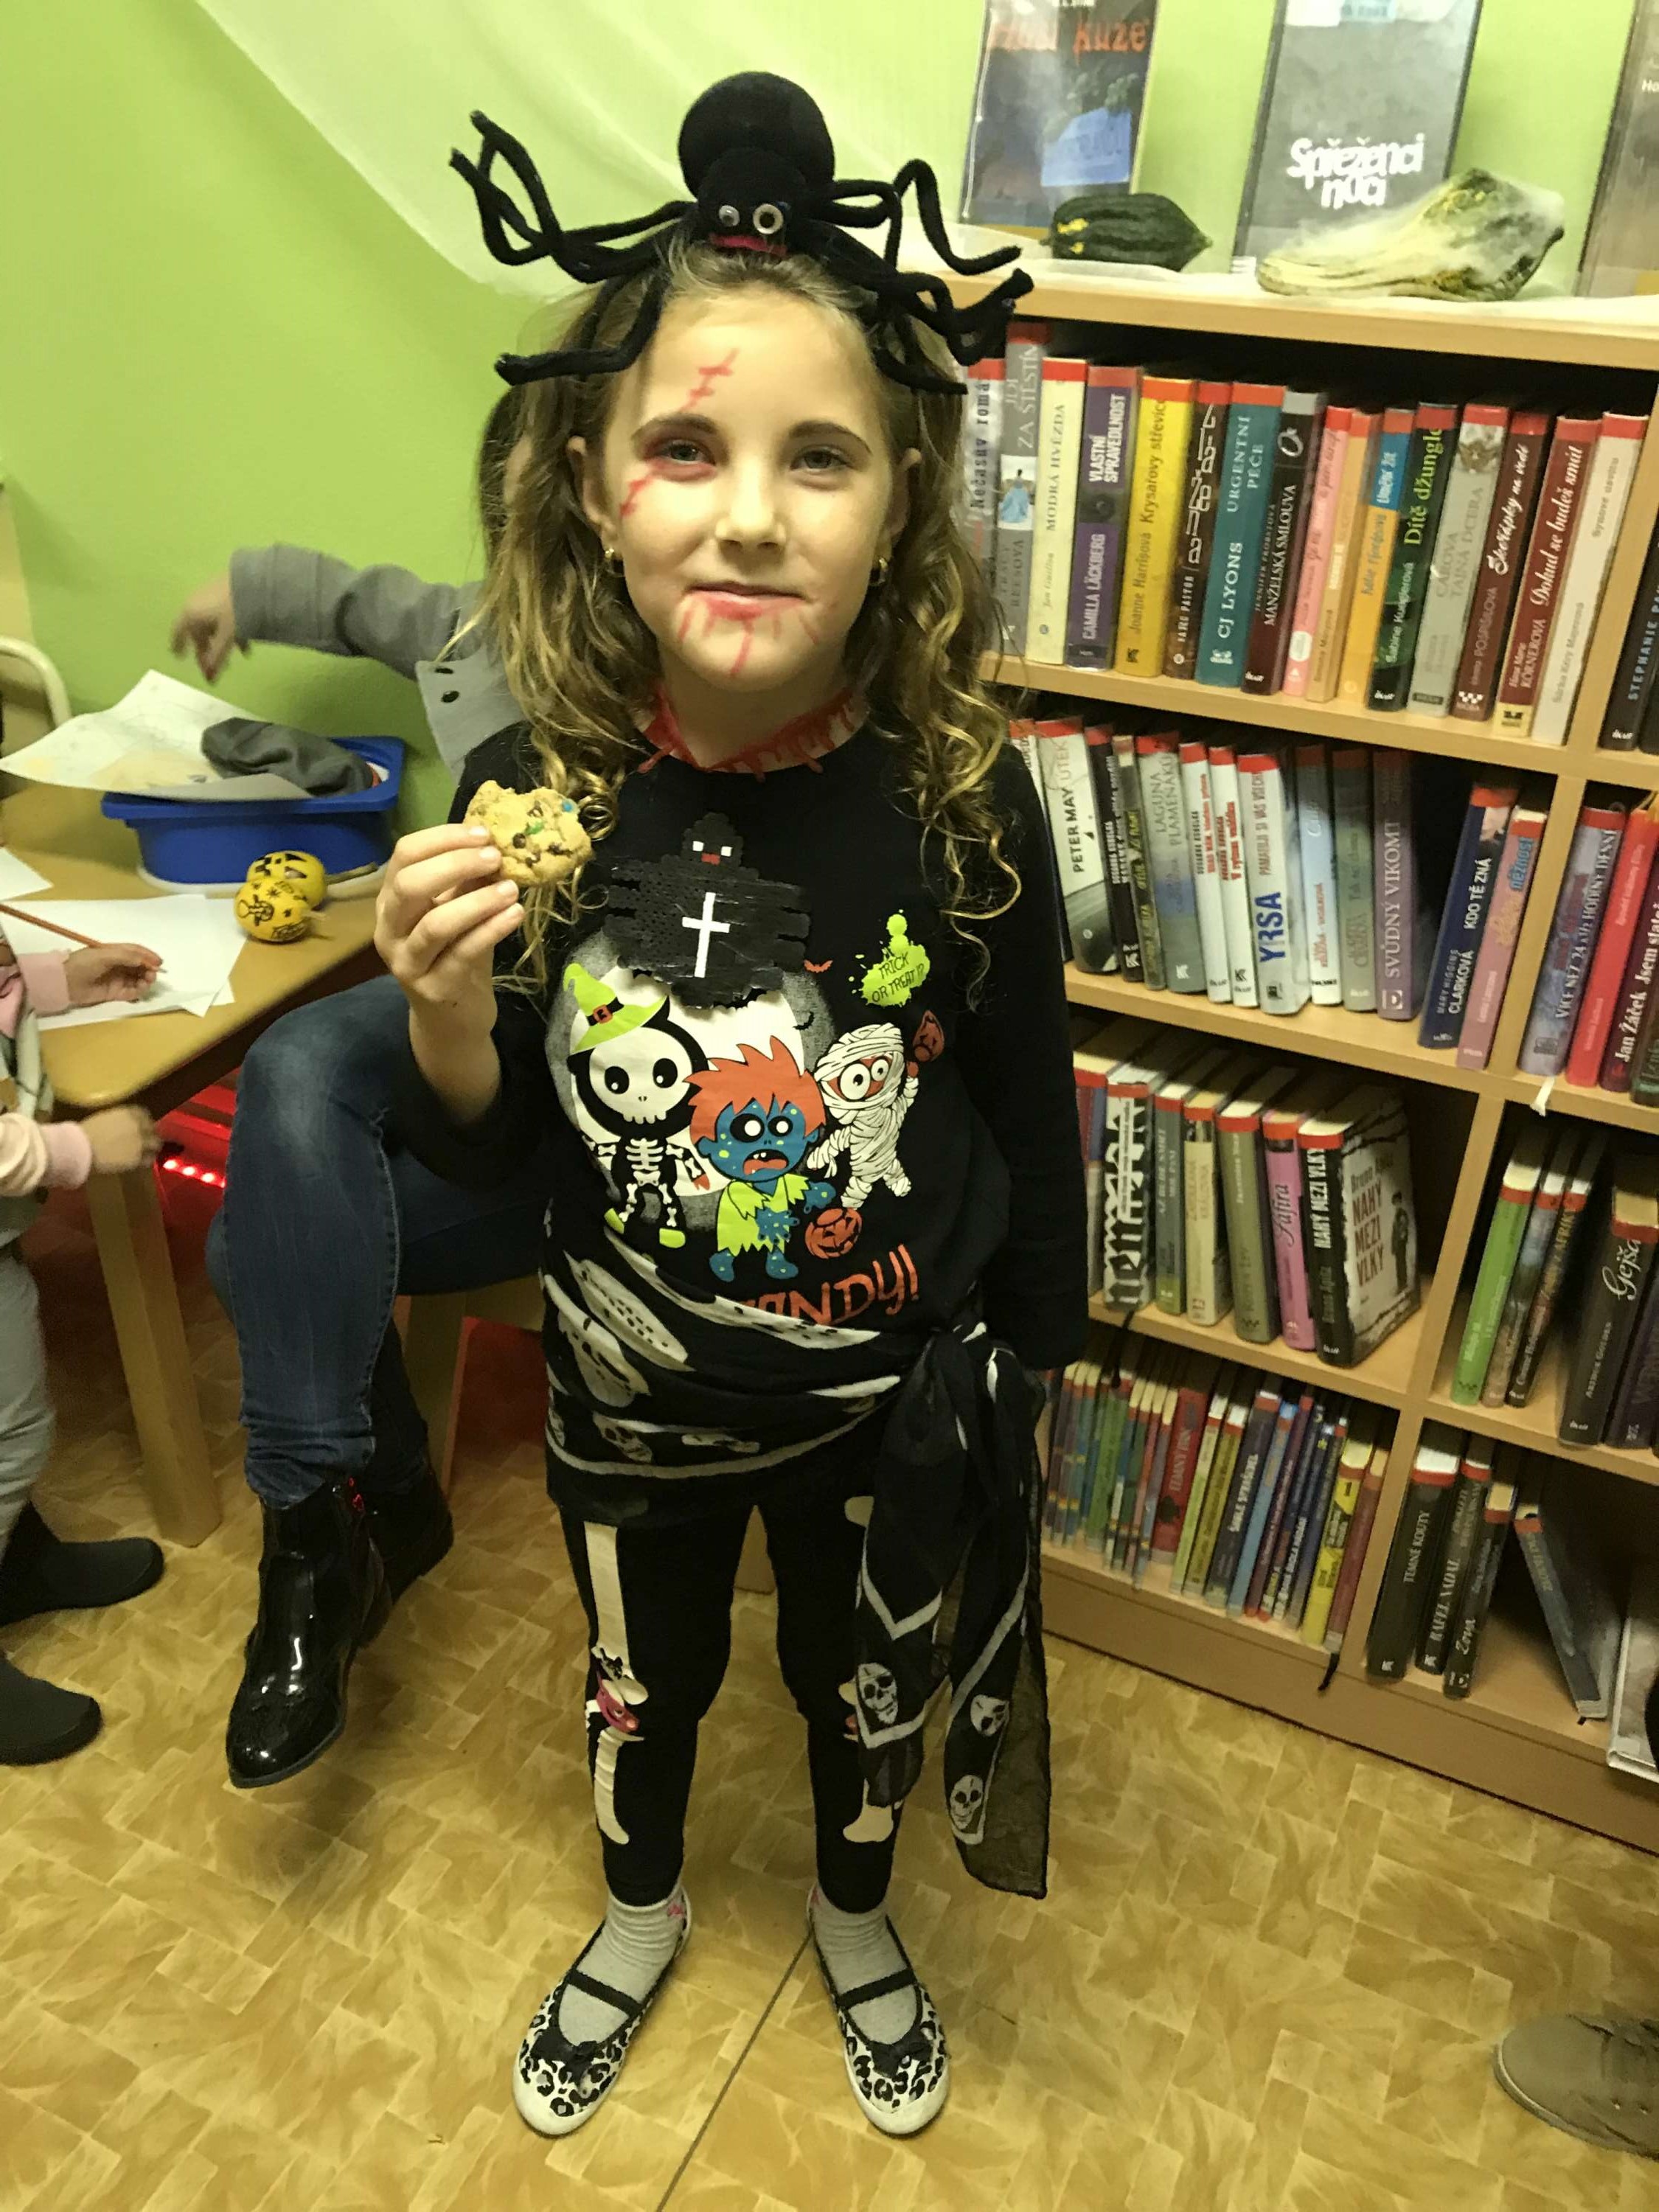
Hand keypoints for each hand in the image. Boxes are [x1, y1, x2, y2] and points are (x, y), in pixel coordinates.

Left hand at [63, 943, 161, 1007]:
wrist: (65, 982)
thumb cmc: (83, 963)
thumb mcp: (104, 955)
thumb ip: (126, 956)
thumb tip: (144, 961)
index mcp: (114, 952)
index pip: (135, 952)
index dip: (148, 956)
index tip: (159, 962)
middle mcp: (117, 965)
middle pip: (139, 966)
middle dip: (149, 969)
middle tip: (153, 974)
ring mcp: (116, 980)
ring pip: (138, 979)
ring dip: (146, 980)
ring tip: (147, 981)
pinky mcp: (114, 994)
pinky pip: (131, 992)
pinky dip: (138, 991)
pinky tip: (140, 989)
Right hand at [81, 1106, 160, 1174]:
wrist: (81, 1149)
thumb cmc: (85, 1132)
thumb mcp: (102, 1118)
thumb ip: (117, 1120)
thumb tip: (120, 1125)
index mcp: (128, 1113)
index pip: (144, 1114)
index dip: (143, 1121)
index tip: (141, 1126)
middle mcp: (138, 1125)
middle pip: (152, 1129)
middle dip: (149, 1134)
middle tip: (145, 1141)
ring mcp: (140, 1142)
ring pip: (155, 1144)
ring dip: (152, 1147)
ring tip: (146, 1152)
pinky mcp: (138, 1158)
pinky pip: (149, 1159)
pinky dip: (146, 1160)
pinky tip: (140, 1162)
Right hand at [169, 572, 243, 681]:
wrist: (257, 580)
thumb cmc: (236, 611)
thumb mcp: (227, 638)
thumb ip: (217, 658)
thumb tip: (208, 679)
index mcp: (191, 612)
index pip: (178, 631)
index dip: (178, 645)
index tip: (179, 656)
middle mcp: (196, 602)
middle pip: (197, 628)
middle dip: (206, 647)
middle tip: (213, 662)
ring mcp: (210, 594)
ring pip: (212, 621)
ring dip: (222, 639)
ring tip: (238, 654)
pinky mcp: (226, 588)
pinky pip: (222, 613)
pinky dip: (231, 628)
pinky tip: (246, 638)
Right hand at [374, 823, 520, 1037]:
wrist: (451, 1019)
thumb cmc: (454, 956)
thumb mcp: (459, 911)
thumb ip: (468, 880)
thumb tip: (493, 841)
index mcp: (390, 902)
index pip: (404, 855)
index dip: (443, 838)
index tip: (483, 833)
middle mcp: (389, 930)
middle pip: (409, 885)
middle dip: (455, 864)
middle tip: (495, 856)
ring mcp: (407, 963)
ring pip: (435, 924)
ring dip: (477, 901)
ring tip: (512, 889)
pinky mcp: (433, 989)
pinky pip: (462, 953)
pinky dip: (491, 930)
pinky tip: (515, 915)